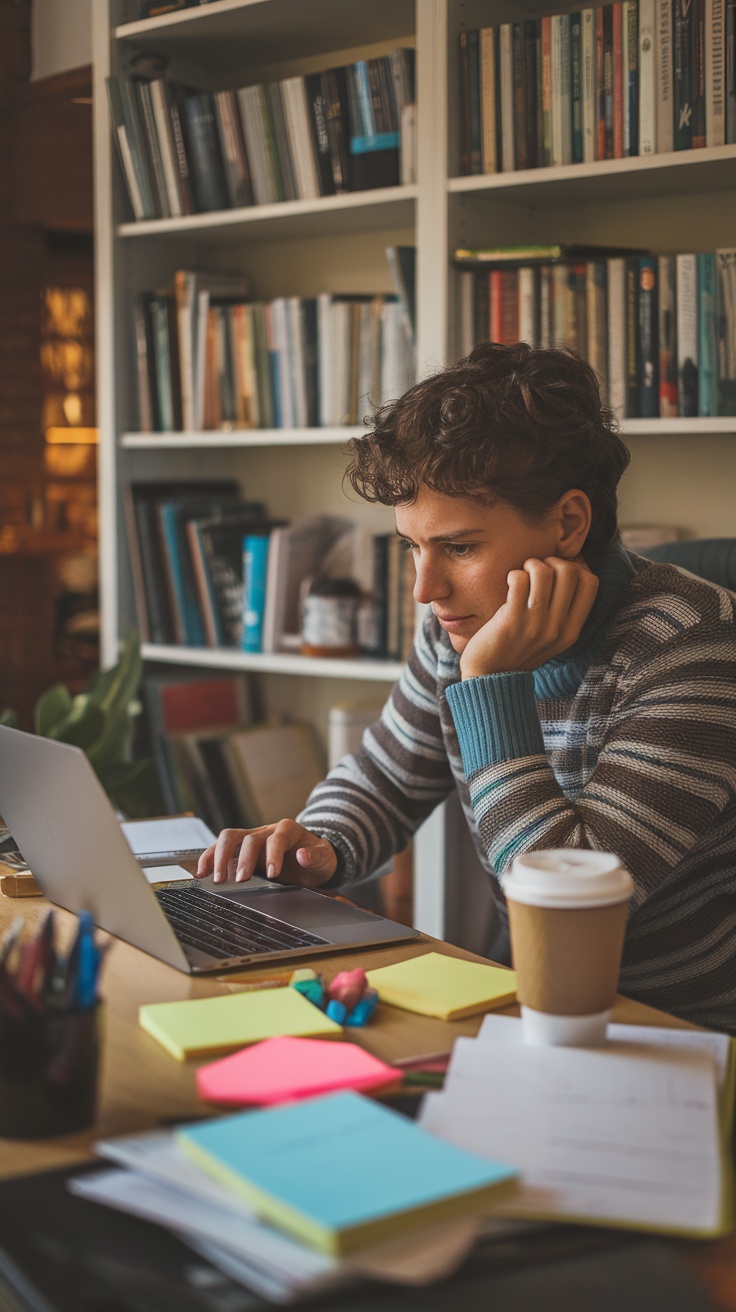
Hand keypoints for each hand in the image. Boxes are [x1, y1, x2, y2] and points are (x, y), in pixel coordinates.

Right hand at [196, 820, 337, 888]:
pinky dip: (209, 858)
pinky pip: (220, 849)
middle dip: (244, 859)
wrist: (311, 858)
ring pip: (229, 838)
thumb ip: (316, 856)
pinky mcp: (240, 849)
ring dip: (221, 857)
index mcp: (287, 830)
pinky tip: (203, 873)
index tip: (272, 874)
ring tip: (218, 879)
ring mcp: (251, 838)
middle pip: (248, 837)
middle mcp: (266, 831)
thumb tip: (302, 854)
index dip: (273, 855)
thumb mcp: (325, 858)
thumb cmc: (317, 857)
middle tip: (241, 880)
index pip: (276, 838)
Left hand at [460, 556, 598, 678]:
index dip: (576, 567)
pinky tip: (510, 583)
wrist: (491, 678)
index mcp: (572, 630)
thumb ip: (564, 611)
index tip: (558, 572)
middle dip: (551, 561)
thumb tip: (572, 567)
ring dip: (530, 565)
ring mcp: (535, 624)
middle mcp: (558, 628)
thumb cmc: (520, 649)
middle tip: (536, 571)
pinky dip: (514, 575)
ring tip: (522, 574)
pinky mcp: (512, 621)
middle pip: (569, 571)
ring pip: (543, 572)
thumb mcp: (552, 637)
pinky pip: (519, 580)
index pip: (591, 583)